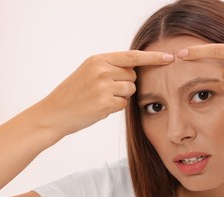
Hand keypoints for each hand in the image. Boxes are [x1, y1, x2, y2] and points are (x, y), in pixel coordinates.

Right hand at [36, 50, 173, 136]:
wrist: (54, 112)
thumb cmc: (73, 93)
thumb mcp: (89, 72)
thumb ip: (110, 67)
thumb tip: (136, 69)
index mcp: (98, 60)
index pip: (132, 56)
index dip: (153, 57)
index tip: (169, 57)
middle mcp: (102, 70)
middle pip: (133, 76)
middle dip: (126, 84)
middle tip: (106, 90)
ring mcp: (103, 86)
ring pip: (131, 90)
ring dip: (121, 97)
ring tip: (101, 99)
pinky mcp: (105, 103)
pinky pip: (124, 104)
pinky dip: (115, 108)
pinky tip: (99, 108)